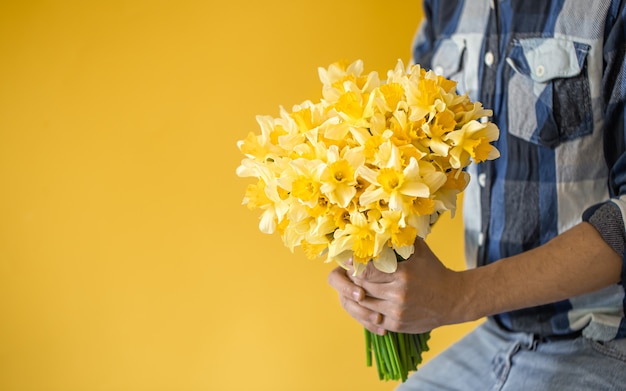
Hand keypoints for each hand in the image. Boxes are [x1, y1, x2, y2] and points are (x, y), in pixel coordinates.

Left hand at [327, 239, 467, 334]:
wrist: (452, 299)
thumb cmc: (434, 271)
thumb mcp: (420, 250)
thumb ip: (401, 238)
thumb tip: (382, 225)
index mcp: (402, 274)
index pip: (367, 271)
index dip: (355, 266)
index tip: (349, 261)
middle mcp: (398, 295)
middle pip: (363, 288)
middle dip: (354, 280)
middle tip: (349, 273)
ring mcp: (397, 312)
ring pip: (365, 304)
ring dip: (358, 295)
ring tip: (355, 286)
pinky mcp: (397, 325)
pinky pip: (373, 318)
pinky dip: (368, 309)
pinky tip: (367, 300)